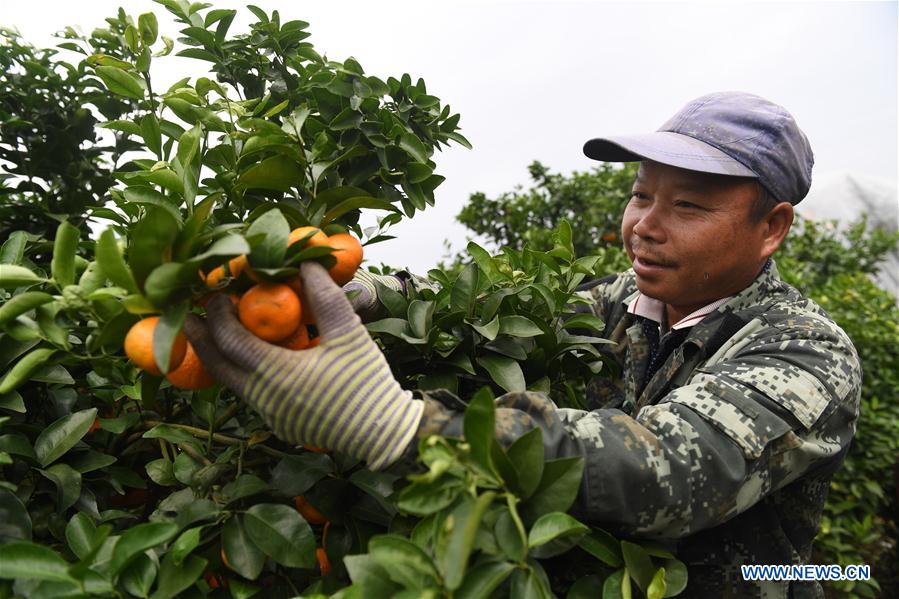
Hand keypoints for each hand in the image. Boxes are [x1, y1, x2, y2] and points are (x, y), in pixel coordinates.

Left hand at [183, 262, 422, 469]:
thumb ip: (325, 297)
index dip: (217, 315)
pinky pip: (248, 394)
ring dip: (219, 356)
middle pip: (217, 366)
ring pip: (230, 382)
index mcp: (277, 374)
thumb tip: (306, 263)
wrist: (382, 432)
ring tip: (214, 333)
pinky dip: (240, 371)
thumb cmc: (367, 381)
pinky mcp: (279, 423)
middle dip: (200, 338)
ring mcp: (269, 414)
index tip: (216, 295)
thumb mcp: (348, 333)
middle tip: (190, 315)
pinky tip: (249, 356)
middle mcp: (264, 398)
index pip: (230, 340)